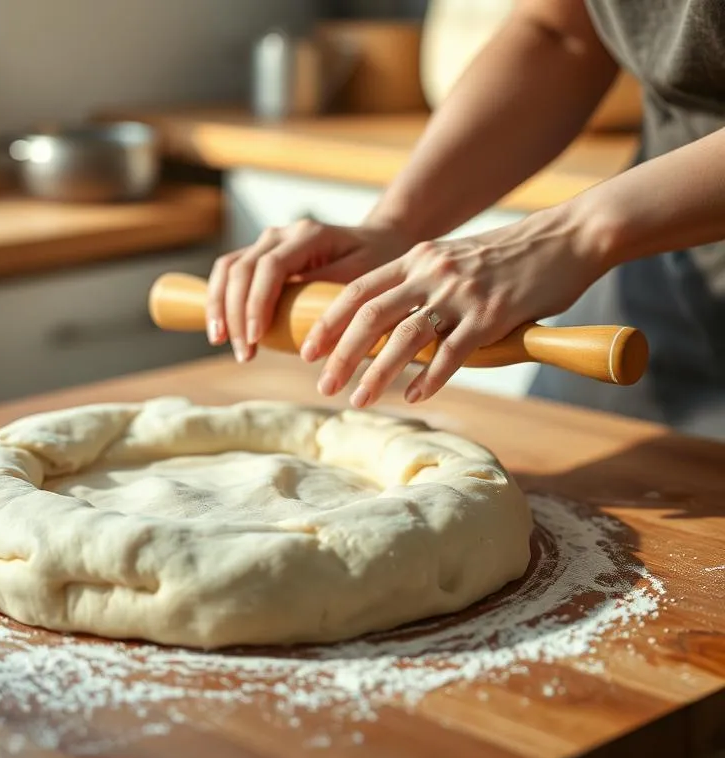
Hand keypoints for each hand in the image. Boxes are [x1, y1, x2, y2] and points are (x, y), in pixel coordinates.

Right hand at [205, 218, 411, 361]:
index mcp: (309, 235)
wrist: (379, 241)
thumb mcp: (366, 280)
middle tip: (244, 353)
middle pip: (241, 269)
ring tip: (223, 342)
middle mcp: (282, 234)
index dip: (258, 303)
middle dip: (235, 313)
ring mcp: (267, 242)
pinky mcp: (261, 256)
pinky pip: (229, 273)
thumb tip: (313, 339)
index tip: (257, 338)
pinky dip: (219, 299)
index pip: (270, 266)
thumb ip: (337, 301)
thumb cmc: (377, 263)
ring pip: (227, 269)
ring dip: (219, 306)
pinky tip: (221, 329)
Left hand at [303, 208, 601, 406]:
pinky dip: (430, 377)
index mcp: (417, 257)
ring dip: (377, 373)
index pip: (358, 290)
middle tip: (323, 385)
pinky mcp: (494, 314)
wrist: (570, 236)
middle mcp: (432, 271)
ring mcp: (462, 292)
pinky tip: (415, 396)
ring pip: (404, 337)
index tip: (308, 350)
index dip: (328, 322)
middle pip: (370, 316)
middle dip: (341, 354)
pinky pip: (453, 352)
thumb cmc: (511, 256)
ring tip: (358, 400)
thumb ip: (423, 284)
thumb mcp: (454, 259)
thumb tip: (392, 326)